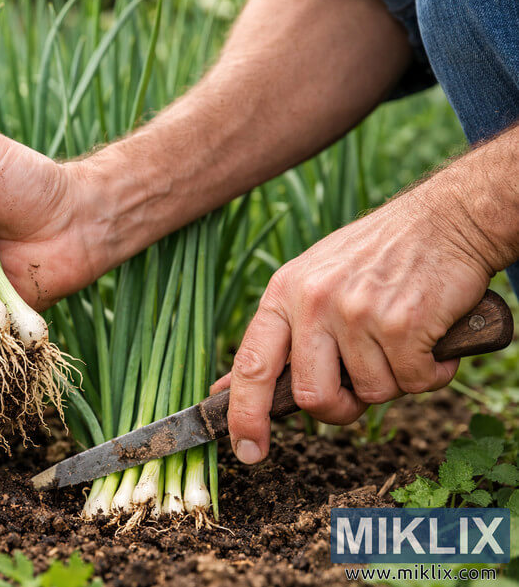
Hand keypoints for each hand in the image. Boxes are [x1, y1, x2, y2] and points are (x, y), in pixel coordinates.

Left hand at [213, 188, 492, 463]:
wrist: (445, 220)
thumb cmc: (374, 258)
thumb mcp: (311, 281)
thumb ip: (280, 335)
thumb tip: (228, 390)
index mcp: (283, 294)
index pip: (251, 366)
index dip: (245, 416)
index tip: (248, 452)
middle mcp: (313, 302)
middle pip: (312, 396)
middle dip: (338, 410)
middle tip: (358, 394)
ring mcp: (356, 312)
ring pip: (370, 394)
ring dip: (393, 381)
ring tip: (400, 341)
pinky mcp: (402, 322)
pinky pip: (414, 382)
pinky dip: (430, 372)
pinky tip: (430, 340)